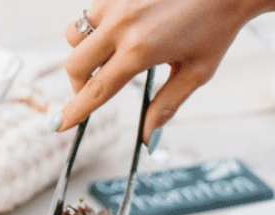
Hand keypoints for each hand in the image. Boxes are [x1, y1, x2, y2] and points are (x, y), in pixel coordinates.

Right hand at [56, 0, 261, 144]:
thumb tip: (149, 140)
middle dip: (77, 84)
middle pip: (74, 64)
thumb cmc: (217, 28)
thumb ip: (167, 106)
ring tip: (111, 55)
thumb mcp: (197, 74)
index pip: (97, 90)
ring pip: (76, 34)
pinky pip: (91, 13)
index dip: (75, 111)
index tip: (58, 125)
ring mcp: (116, 1)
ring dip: (85, 52)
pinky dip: (98, 28)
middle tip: (92, 91)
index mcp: (140, 51)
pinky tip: (125, 29)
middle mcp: (122, 24)